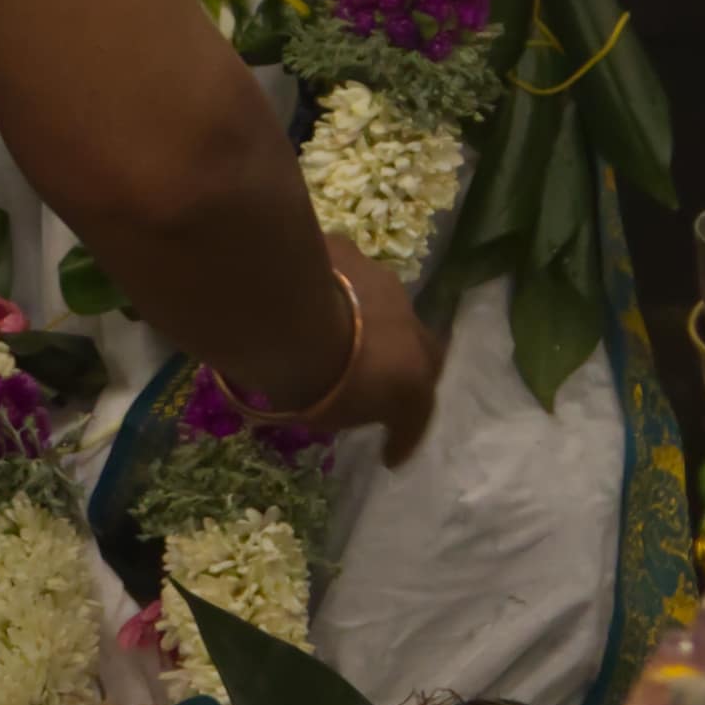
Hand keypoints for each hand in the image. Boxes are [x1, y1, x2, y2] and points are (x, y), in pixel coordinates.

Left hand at [309, 234, 442, 468]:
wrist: (282, 312)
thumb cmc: (307, 378)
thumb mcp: (327, 412)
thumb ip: (343, 404)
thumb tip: (331, 398)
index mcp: (410, 375)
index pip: (418, 407)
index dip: (405, 429)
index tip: (390, 453)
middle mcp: (408, 324)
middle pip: (423, 347)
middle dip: (406, 364)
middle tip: (380, 377)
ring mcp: (381, 282)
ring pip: (387, 304)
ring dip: (370, 320)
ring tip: (340, 329)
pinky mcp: (349, 251)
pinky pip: (347, 274)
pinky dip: (335, 288)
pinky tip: (304, 293)